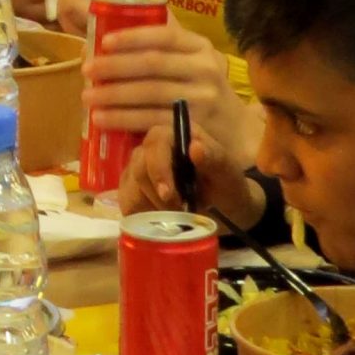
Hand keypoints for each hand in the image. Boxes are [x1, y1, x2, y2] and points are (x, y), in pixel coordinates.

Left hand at [85, 16, 259, 167]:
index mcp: (199, 45)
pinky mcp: (196, 127)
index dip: (132, 37)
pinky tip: (103, 120)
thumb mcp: (185, 54)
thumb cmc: (196, 84)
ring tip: (87, 98)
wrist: (235, 130)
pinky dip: (124, 120)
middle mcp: (205, 68)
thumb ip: (150, 30)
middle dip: (115, 67)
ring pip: (150, 94)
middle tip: (85, 70)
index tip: (103, 42)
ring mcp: (203, 99)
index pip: (164, 34)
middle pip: (153, 64)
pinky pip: (153, 121)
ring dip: (114, 96)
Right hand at [119, 121, 263, 228]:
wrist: (224, 204)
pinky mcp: (133, 188)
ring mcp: (139, 167)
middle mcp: (152, 147)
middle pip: (138, 166)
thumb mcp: (227, 172)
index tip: (169, 194)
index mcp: (175, 134)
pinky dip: (141, 215)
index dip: (158, 168)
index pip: (156, 142)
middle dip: (157, 195)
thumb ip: (214, 158)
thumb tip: (195, 147)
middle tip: (179, 211)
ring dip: (152, 207)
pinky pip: (126, 201)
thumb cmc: (226, 183)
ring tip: (175, 217)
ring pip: (130, 186)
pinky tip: (159, 220)